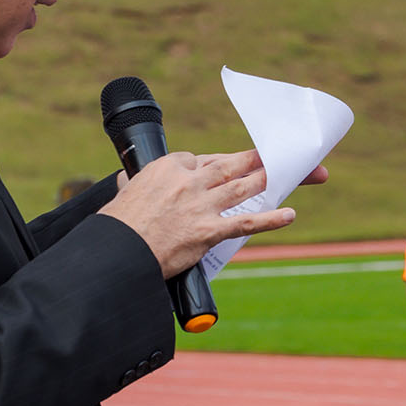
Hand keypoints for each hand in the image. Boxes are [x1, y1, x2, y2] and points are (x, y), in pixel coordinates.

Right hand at [99, 149, 300, 278]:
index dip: (213, 165)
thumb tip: (125, 181)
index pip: (199, 159)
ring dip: (267, 180)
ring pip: (242, 187)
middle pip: (230, 165)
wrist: (117, 252)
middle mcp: (189, 182)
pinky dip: (270, 219)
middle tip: (278, 152)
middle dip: (256, 159)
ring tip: (289, 173)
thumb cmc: (116, 226)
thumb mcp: (123, 194)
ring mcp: (201, 205)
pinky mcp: (208, 231)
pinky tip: (288, 214)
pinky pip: (245, 223)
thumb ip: (131, 185)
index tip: (221, 170)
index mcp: (168, 168)